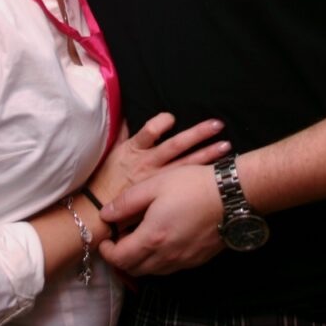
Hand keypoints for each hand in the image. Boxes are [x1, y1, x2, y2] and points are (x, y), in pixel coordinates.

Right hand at [89, 112, 228, 206]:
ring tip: (226, 147)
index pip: (148, 132)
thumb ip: (122, 131)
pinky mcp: (162, 194)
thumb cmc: (106, 180)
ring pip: (185, 164)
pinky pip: (184, 184)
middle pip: (176, 146)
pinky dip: (199, 177)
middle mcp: (148, 164)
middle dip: (198, 134)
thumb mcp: (112, 152)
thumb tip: (125, 112)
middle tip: (218, 125)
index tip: (172, 118)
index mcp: (134, 150)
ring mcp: (158, 180)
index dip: (160, 123)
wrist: (99, 213)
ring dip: (206, 155)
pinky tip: (213, 174)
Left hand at [98, 163, 224, 274]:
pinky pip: (170, 267)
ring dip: (140, 259)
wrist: (231, 195)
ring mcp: (183, 261)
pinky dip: (158, 259)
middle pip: (134, 269)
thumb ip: (127, 202)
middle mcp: (166, 257)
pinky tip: (162, 238)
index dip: (107, 251)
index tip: (105, 239)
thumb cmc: (192, 185)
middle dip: (121, 257)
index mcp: (152, 238)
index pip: (120, 259)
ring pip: (152, 270)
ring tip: (139, 236)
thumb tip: (105, 215)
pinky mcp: (196, 260)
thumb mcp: (155, 185)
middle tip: (119, 238)